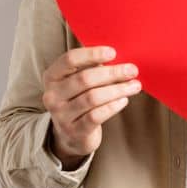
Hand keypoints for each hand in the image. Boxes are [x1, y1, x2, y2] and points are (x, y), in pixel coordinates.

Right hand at [41, 46, 141, 168]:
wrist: (71, 135)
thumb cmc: (79, 99)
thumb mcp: (79, 81)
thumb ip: (92, 68)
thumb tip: (119, 58)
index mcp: (52, 77)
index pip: (70, 59)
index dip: (92, 54)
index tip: (113, 52)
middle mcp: (52, 95)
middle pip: (84, 79)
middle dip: (112, 73)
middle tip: (132, 70)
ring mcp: (61, 115)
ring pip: (92, 97)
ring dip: (117, 90)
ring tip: (134, 85)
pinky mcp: (74, 131)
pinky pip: (96, 116)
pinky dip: (113, 106)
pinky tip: (124, 100)